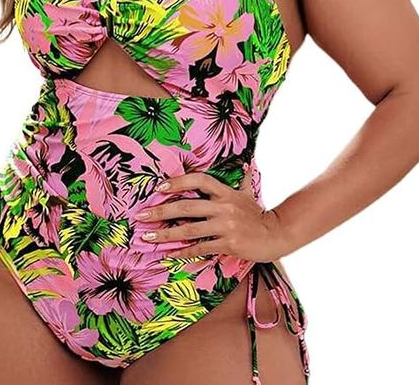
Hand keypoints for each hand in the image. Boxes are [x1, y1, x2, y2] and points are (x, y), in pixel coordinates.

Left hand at [133, 172, 289, 262]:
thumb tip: (245, 163)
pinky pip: (201, 247)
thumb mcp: (248, 193)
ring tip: (147, 237)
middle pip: (186, 206)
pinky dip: (184, 251)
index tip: (159, 187)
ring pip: (189, 229)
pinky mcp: (228, 244)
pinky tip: (169, 254)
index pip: (199, 180)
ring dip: (165, 234)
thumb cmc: (258, 214)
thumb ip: (242, 178)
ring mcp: (226, 226)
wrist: (277, 234)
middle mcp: (224, 207)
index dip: (179, 181)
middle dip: (160, 211)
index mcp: (226, 192)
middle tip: (141, 215)